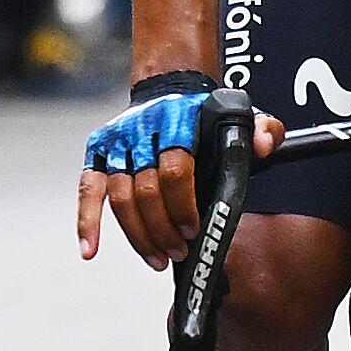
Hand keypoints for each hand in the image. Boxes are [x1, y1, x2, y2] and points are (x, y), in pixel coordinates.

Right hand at [74, 79, 272, 267]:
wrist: (171, 92)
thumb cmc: (207, 117)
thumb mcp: (242, 117)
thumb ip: (263, 129)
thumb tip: (264, 145)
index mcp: (178, 121)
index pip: (175, 168)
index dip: (183, 204)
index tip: (194, 229)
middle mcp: (143, 130)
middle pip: (146, 189)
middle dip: (162, 228)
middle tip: (178, 252)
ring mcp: (118, 142)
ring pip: (120, 196)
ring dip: (137, 234)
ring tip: (157, 258)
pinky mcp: (99, 152)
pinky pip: (88, 188)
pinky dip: (86, 221)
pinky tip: (90, 250)